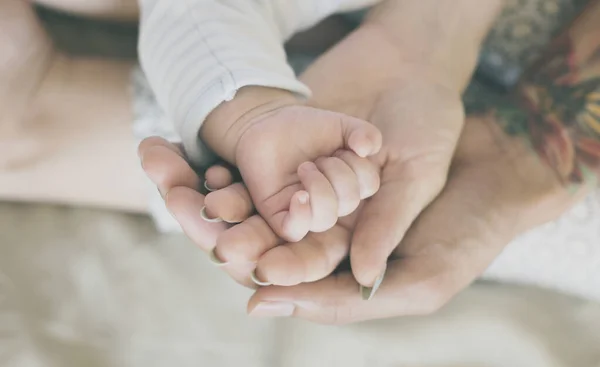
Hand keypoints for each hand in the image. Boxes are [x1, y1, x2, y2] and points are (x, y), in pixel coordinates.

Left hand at [201, 87, 381, 241]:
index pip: (369, 185)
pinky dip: (301, 214)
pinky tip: (299, 195)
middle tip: (318, 158)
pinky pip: (294, 231)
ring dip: (319, 188)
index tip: (340, 148)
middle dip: (336, 172)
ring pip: (325, 219)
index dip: (359, 165)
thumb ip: (363, 132)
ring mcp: (306, 210)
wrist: (266, 125)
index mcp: (350, 181)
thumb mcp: (340, 125)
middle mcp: (332, 201)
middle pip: (349, 202)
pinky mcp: (279, 216)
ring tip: (304, 168)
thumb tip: (367, 149)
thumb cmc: (303, 128)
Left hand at [247, 112, 587, 322]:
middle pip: (279, 252)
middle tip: (220, 240)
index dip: (282, 283)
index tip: (256, 279)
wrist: (492, 158)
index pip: (308, 288)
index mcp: (355, 278)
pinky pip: (281, 173)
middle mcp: (336, 242)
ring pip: (271, 212)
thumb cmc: (472, 228)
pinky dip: (251, 173)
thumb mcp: (431, 267)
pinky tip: (224, 169)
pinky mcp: (325, 165)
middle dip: (249, 246)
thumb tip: (334, 287)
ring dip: (240, 210)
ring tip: (209, 202)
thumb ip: (377, 282)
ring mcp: (328, 203)